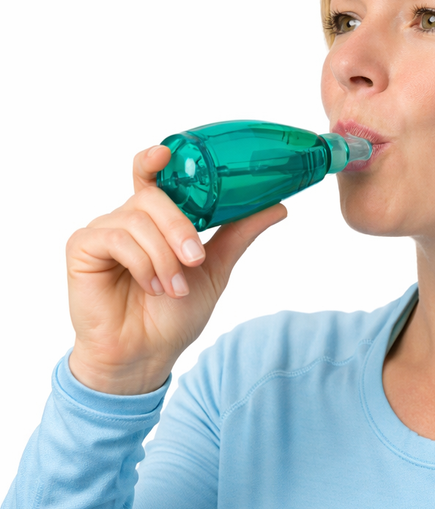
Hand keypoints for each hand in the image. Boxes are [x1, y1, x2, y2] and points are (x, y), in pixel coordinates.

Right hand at [66, 144, 286, 393]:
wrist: (147, 355)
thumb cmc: (172, 316)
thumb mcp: (215, 269)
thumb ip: (238, 233)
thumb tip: (277, 206)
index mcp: (155, 219)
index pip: (151, 176)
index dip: (156, 159)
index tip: (166, 154)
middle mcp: (127, 219)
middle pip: (153, 197)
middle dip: (180, 228)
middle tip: (195, 260)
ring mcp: (103, 231)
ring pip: (138, 220)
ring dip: (164, 257)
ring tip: (172, 289)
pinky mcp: (82, 247)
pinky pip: (116, 238)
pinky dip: (142, 263)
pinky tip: (149, 286)